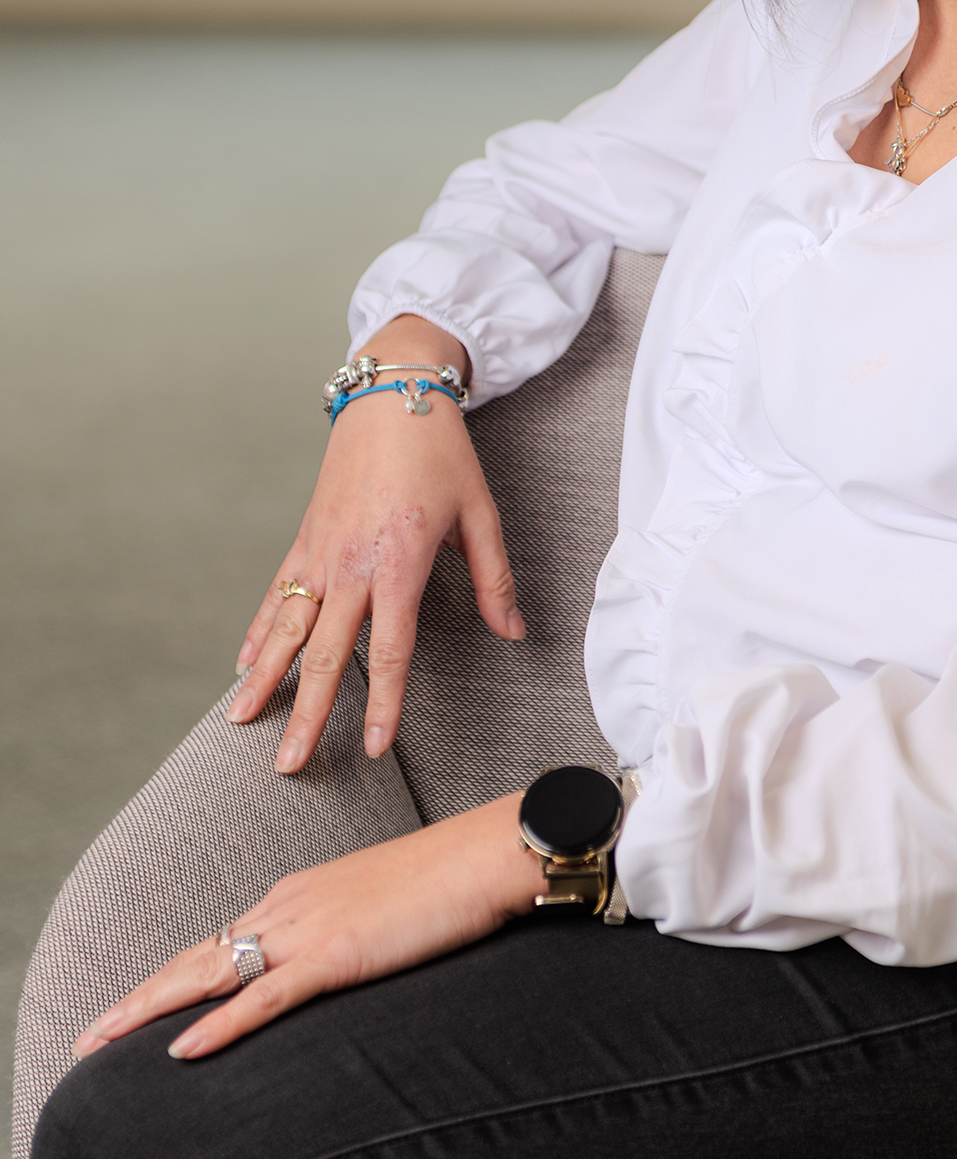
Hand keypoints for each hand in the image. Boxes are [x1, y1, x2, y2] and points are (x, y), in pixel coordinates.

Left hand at [73, 795, 538, 1063]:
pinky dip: (220, 1025)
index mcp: (303, 894)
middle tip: (90, 1037)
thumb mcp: (388, 907)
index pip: (222, 942)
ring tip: (100, 1044)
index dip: (172, 977)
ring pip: (211, 973)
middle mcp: (292, 904)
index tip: (135, 1009)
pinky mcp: (339, 953)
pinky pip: (265, 996)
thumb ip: (354, 932)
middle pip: (198, 956)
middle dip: (139, 998)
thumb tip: (346, 960)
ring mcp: (311, 927)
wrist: (490, 852)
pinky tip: (180, 1051)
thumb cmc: (454, 879)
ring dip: (150, 1011)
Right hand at [232, 316, 521, 771]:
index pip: (391, 650)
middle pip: (326, 653)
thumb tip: (514, 633)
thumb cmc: (441, 452)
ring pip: (287, 628)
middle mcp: (351, 563)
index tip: (375, 748)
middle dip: (307, 713)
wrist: (391, 393)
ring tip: (240, 723)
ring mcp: (321, 552)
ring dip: (264, 679)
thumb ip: (495, 579)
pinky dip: (260, 630)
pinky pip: (277, 593)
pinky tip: (244, 663)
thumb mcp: (480, 513)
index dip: (385, 703)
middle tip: (289, 765)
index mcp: (399, 561)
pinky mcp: (306, 538)